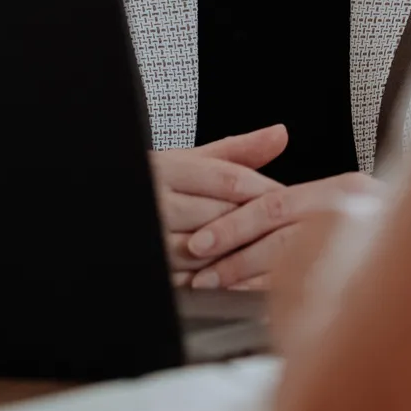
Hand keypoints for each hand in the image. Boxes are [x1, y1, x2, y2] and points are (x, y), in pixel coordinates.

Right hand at [149, 125, 286, 275]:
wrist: (120, 206)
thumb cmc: (161, 185)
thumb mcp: (193, 162)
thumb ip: (238, 151)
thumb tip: (280, 134)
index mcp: (166, 169)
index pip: (228, 179)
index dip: (263, 189)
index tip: (287, 197)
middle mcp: (156, 201)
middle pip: (223, 214)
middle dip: (259, 222)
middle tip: (291, 227)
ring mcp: (154, 237)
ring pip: (213, 248)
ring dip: (244, 252)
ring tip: (273, 252)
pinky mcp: (156, 267)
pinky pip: (198, 277)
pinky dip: (224, 276)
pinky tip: (243, 274)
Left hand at [181, 171, 381, 292]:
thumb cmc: (390, 226)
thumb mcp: (352, 201)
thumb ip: (307, 205)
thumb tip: (257, 205)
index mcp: (344, 189)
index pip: (273, 206)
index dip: (232, 225)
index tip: (201, 242)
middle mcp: (353, 215)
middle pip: (276, 238)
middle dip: (232, 258)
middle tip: (200, 273)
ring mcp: (361, 248)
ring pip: (291, 268)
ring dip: (247, 283)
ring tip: (216, 292)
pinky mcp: (365, 282)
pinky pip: (312, 295)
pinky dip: (278, 304)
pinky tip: (255, 311)